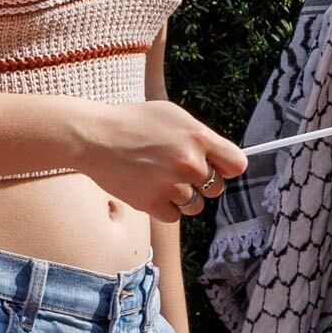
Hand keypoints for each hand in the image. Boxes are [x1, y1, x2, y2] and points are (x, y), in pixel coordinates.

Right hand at [82, 100, 248, 224]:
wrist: (94, 136)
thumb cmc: (133, 122)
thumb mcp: (173, 116)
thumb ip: (199, 136)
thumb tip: (220, 157)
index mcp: (199, 137)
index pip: (237, 164)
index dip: (227, 168)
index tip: (217, 168)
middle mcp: (190, 163)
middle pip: (216, 188)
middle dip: (201, 183)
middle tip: (177, 172)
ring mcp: (172, 185)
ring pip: (196, 206)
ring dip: (183, 197)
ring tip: (160, 180)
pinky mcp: (153, 203)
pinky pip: (174, 216)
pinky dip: (164, 208)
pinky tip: (149, 189)